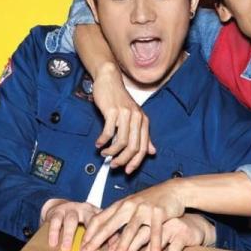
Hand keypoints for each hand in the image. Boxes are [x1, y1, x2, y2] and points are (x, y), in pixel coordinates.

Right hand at [40, 199, 99, 250]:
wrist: (58, 206)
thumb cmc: (78, 221)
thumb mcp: (89, 224)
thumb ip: (96, 237)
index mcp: (96, 213)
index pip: (102, 225)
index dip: (99, 239)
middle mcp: (85, 209)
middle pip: (90, 220)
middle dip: (88, 236)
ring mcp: (71, 209)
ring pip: (71, 220)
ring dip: (69, 236)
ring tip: (65, 249)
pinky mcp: (57, 211)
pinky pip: (55, 221)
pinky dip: (54, 233)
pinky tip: (53, 243)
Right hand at [74, 24, 155, 173]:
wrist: (110, 80)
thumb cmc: (120, 100)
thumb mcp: (134, 117)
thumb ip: (143, 135)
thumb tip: (152, 151)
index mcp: (144, 122)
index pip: (143, 148)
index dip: (135, 162)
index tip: (127, 170)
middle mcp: (137, 118)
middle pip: (132, 147)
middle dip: (122, 160)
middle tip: (113, 165)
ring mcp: (125, 115)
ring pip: (120, 142)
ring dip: (111, 152)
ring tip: (104, 154)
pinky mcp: (112, 111)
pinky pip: (108, 132)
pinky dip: (102, 141)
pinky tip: (99, 144)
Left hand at [78, 179, 184, 250]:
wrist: (173, 190)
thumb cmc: (151, 201)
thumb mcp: (132, 206)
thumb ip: (118, 217)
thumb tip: (102, 235)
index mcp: (121, 205)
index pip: (99, 219)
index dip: (89, 234)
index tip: (81, 248)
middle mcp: (129, 206)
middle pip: (110, 226)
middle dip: (96, 242)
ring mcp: (144, 209)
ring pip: (131, 230)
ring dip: (123, 248)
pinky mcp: (159, 213)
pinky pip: (155, 232)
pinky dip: (154, 247)